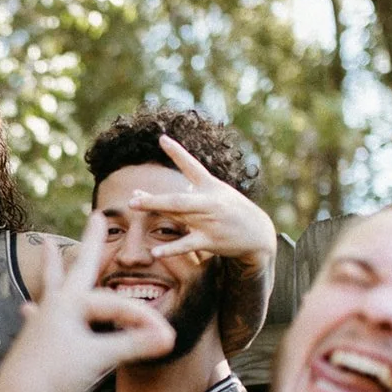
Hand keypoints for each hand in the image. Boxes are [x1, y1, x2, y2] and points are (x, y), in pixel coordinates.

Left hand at [0, 212, 174, 391]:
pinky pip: (38, 317)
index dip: (143, 319)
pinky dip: (37, 309)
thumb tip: (169, 338)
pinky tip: (27, 308)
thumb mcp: (99, 359)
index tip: (166, 337)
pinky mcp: (33, 342)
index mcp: (71, 304)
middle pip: (77, 267)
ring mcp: (42, 323)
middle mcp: (55, 306)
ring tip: (46, 245)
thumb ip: (133, 346)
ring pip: (51, 286)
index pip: (117, 304)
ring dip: (54, 266)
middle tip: (96, 216)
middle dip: (91, 243)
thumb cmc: (55, 376)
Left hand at [130, 136, 275, 266]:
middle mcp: (208, 201)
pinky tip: (155, 252)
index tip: (162, 138)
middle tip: (132, 196)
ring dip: (156, 210)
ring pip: (178, 215)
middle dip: (154, 197)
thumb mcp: (218, 193)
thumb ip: (193, 190)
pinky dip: (171, 249)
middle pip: (177, 198)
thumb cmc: (233, 211)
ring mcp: (209, 221)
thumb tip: (177, 184)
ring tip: (133, 207)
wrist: (259, 233)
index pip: (192, 166)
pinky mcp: (211, 240)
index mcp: (210, 186)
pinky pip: (187, 244)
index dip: (177, 152)